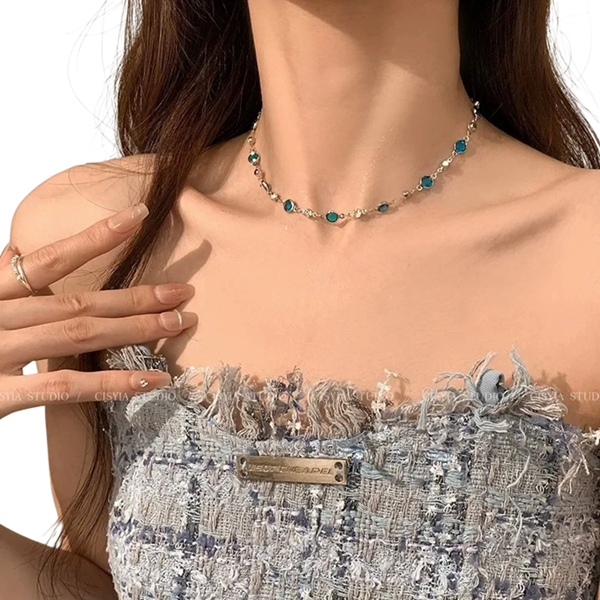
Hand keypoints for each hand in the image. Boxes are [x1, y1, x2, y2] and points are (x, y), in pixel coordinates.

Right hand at [0, 203, 196, 418]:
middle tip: (183, 292)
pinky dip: (113, 383)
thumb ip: (1, 280)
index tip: (139, 217)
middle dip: (136, 295)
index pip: (48, 257)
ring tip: (178, 323)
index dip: (96, 236)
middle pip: (78, 300)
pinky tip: (153, 380)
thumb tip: (20, 254)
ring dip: (135, 328)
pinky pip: (64, 388)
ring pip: (78, 335)